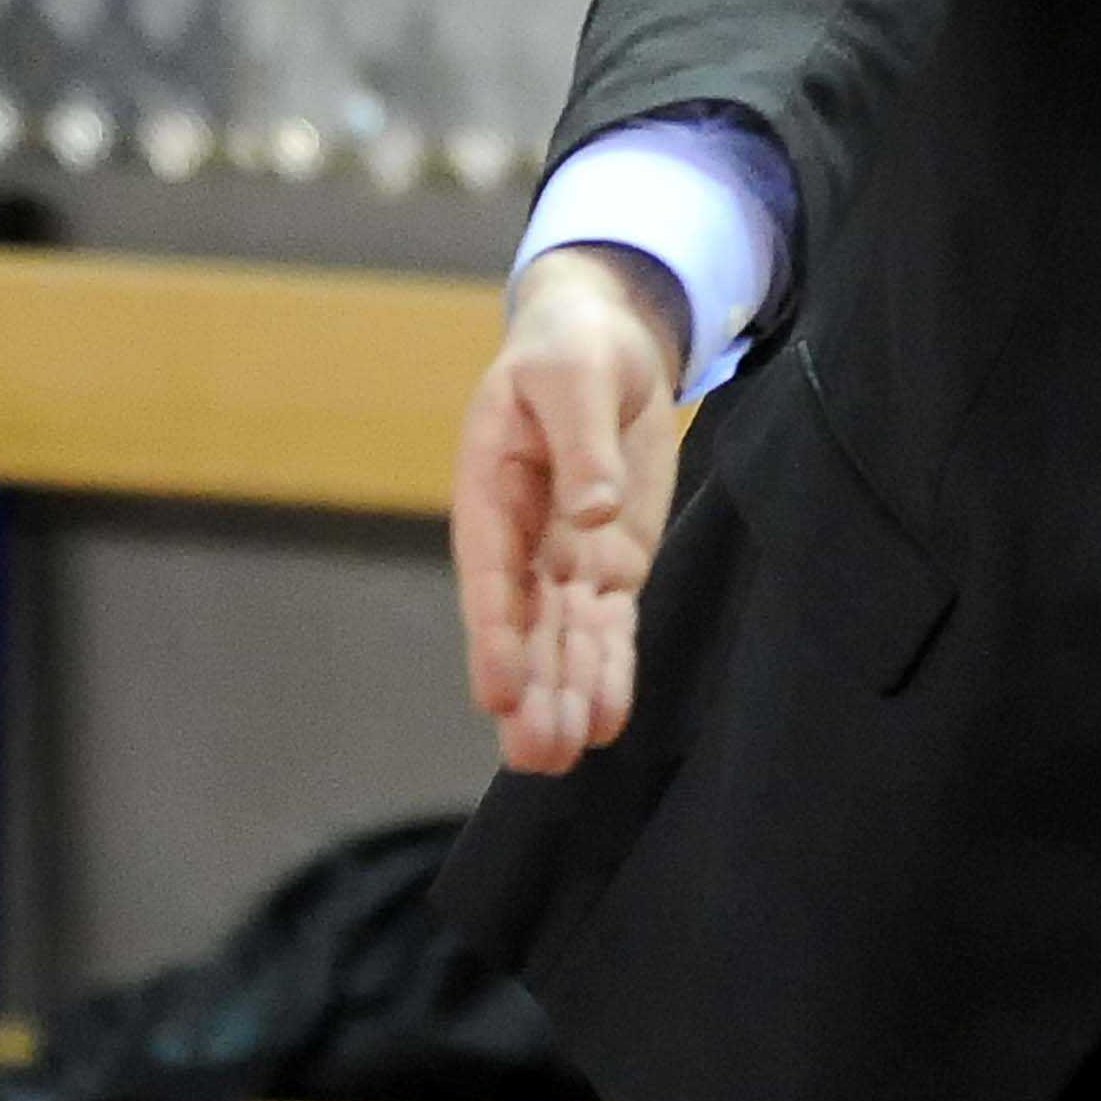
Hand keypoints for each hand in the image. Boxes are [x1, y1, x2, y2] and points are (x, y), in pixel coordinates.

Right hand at [453, 244, 689, 773]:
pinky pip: (607, 626)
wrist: (605, 343)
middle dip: (531, 690)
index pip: (491, 574)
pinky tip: (605, 721)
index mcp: (490, 490)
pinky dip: (608, 670)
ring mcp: (565, 559)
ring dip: (564, 696)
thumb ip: (582, 444)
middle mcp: (521, 540)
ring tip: (563, 758)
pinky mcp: (610, 564)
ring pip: (562, 640)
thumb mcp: (573, 378)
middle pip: (523, 626)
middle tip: (536, 756)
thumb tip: (594, 514)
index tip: (499, 693)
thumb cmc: (571, 352)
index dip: (495, 636)